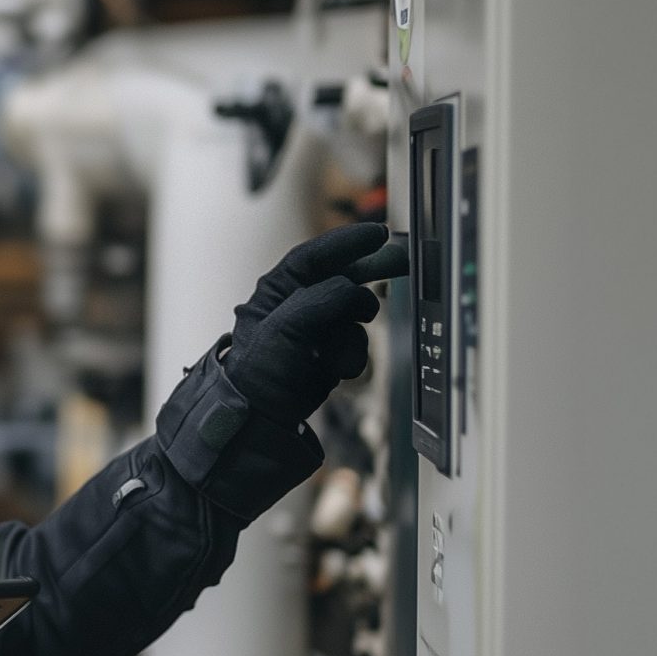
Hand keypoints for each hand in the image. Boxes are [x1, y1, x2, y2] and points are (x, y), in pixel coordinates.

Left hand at [223, 222, 408, 424]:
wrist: (260, 420)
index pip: (314, 257)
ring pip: (354, 317)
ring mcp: (315, 330)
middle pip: (342, 278)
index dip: (346, 242)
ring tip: (335, 356)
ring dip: (351, 336)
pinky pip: (355, 344)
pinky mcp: (328, 354)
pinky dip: (351, 357)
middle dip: (369, 273)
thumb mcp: (283, 329)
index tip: (378, 235)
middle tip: (400, 262)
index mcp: (277, 291)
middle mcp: (297, 305)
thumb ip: (319, 301)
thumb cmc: (257, 373)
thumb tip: (351, 290)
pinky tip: (337, 371)